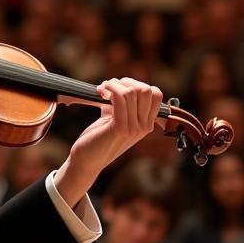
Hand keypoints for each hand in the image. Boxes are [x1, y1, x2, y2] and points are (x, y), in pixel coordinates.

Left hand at [54, 78, 162, 207]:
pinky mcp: (120, 128)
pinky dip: (109, 88)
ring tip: (103, 89)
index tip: (122, 87)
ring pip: (131, 92)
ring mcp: (134, 128)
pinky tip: (100, 91)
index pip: (156, 94)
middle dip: (127, 82)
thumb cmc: (99, 137)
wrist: (87, 160)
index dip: (138, 84)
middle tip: (111, 87)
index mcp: (146, 124)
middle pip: (146, 90)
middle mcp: (144, 127)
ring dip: (114, 84)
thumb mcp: (116, 118)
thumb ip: (123, 104)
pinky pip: (119, 98)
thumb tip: (121, 83)